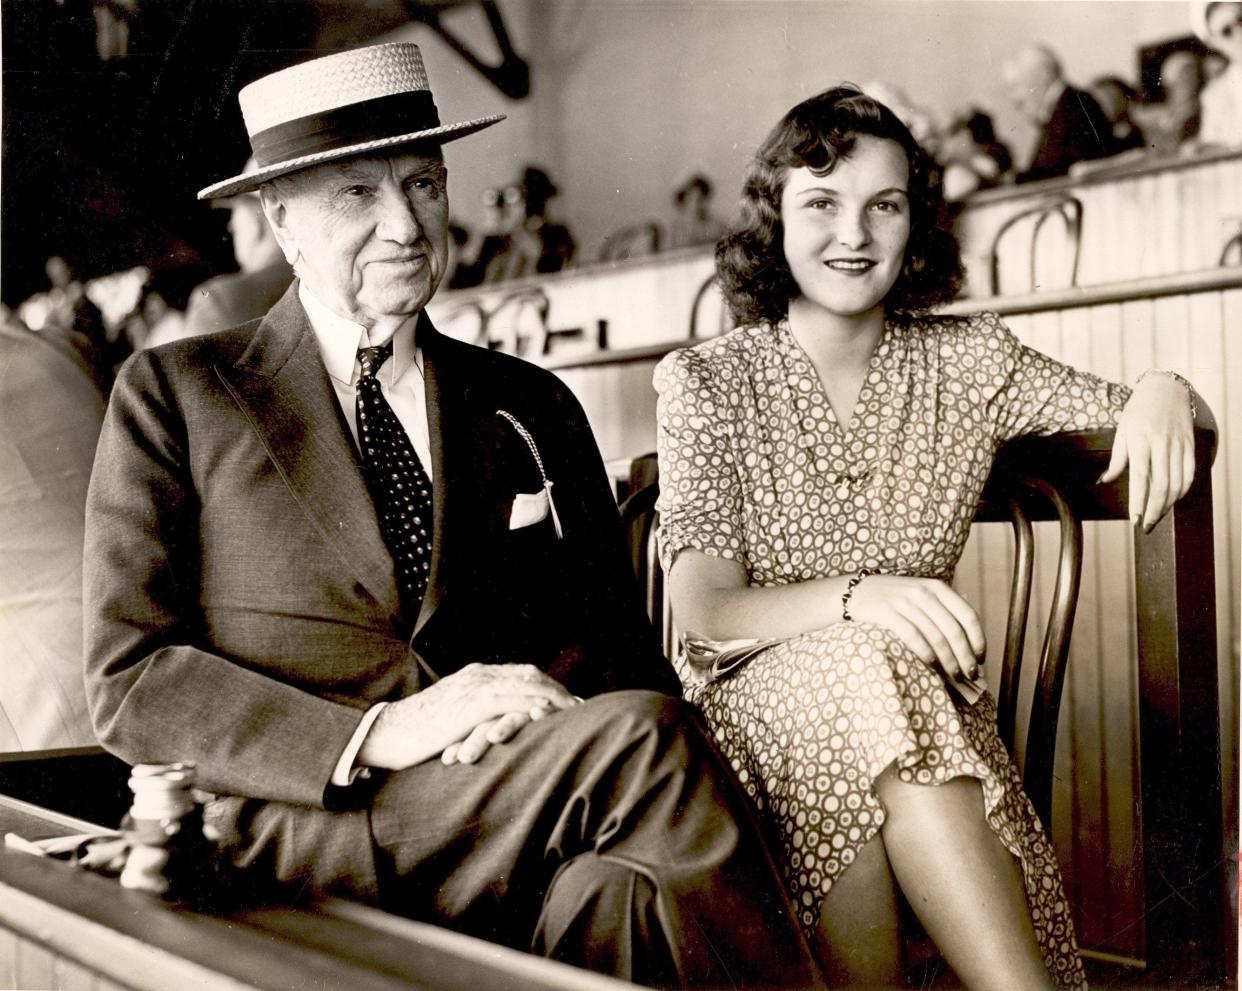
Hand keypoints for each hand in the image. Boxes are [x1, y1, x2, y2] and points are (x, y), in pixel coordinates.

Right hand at [358, 663, 577, 770]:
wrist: (387, 733)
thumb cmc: (417, 732)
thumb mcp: (454, 717)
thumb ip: (476, 714)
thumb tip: (496, 727)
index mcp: (475, 676)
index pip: (521, 674)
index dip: (547, 686)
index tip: (568, 700)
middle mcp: (478, 676)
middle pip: (529, 676)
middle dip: (557, 690)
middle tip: (581, 706)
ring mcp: (473, 688)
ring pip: (524, 685)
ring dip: (552, 698)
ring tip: (574, 712)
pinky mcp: (468, 706)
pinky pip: (508, 702)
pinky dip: (530, 706)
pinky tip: (547, 716)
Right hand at [847, 575, 985, 682]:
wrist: (856, 592)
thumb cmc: (894, 599)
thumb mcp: (921, 594)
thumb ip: (943, 610)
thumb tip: (970, 645)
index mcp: (937, 588)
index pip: (967, 615)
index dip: (978, 640)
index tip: (981, 659)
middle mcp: (923, 593)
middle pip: (953, 630)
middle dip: (965, 656)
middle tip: (970, 675)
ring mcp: (904, 602)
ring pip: (936, 636)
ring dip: (948, 661)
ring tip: (954, 677)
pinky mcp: (887, 613)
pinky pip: (913, 636)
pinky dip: (926, 653)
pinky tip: (932, 666)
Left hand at [1099, 373, 1194, 531]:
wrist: (1166, 389)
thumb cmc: (1138, 411)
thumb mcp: (1121, 431)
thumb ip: (1117, 459)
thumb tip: (1105, 481)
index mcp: (1140, 442)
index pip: (1140, 478)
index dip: (1138, 502)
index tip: (1134, 520)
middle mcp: (1161, 445)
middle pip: (1161, 485)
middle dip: (1153, 510)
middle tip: (1146, 526)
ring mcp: (1178, 445)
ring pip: (1177, 483)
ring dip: (1167, 504)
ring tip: (1156, 517)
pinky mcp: (1190, 446)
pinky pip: (1190, 473)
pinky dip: (1183, 490)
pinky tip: (1173, 500)